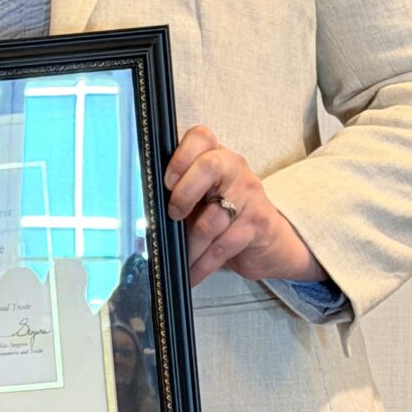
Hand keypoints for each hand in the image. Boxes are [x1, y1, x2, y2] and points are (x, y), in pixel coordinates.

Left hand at [163, 125, 320, 288]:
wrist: (270, 242)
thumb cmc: (224, 217)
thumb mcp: (201, 198)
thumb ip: (178, 192)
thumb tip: (141, 207)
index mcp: (216, 157)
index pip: (201, 137)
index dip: (181, 155)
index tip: (167, 181)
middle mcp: (235, 169)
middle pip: (210, 166)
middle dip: (184, 193)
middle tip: (174, 215)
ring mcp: (249, 195)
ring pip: (213, 217)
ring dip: (190, 245)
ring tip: (180, 259)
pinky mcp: (257, 224)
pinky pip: (223, 245)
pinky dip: (202, 264)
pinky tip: (192, 274)